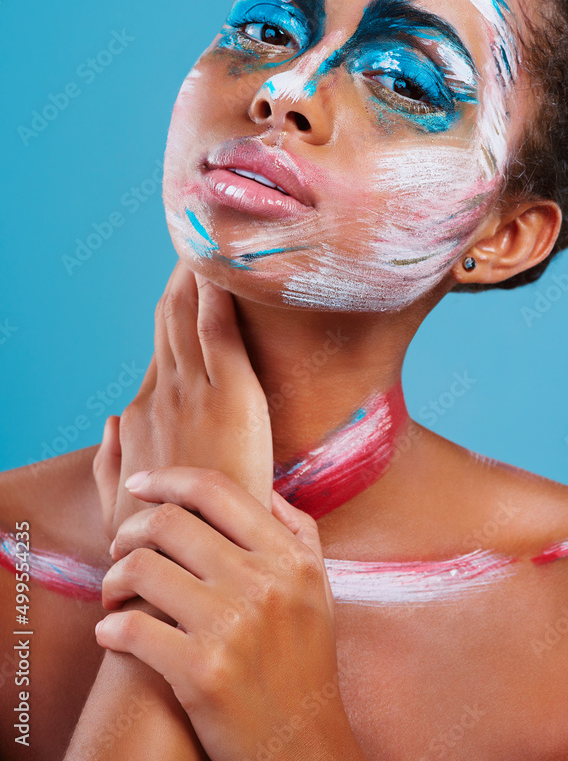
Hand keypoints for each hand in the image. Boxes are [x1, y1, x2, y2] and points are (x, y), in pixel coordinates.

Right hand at [93, 260, 273, 541]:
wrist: (192, 558)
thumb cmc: (165, 534)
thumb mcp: (121, 501)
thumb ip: (110, 458)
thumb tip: (109, 420)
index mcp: (143, 415)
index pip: (158, 348)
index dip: (170, 310)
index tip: (183, 280)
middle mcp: (162, 394)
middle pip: (169, 320)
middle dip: (180, 279)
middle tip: (195, 238)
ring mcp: (193, 391)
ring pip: (188, 316)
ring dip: (195, 273)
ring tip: (204, 236)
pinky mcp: (230, 395)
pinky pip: (219, 331)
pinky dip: (217, 295)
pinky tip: (220, 265)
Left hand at [95, 467, 365, 760]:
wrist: (303, 745)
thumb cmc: (305, 661)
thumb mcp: (317, 586)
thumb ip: (296, 530)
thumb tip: (262, 487)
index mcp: (289, 556)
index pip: (215, 489)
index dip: (167, 478)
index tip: (140, 484)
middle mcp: (263, 583)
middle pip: (169, 522)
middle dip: (129, 530)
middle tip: (120, 547)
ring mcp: (231, 626)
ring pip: (141, 569)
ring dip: (112, 577)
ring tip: (113, 592)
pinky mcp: (200, 671)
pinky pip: (130, 628)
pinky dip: (110, 626)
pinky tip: (113, 632)